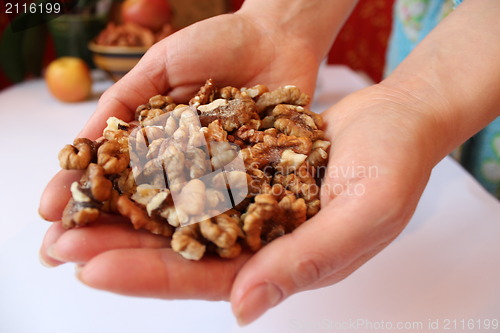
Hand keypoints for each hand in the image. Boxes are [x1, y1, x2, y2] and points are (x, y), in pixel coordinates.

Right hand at [39, 11, 320, 228]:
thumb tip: (78, 143)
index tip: (48, 212)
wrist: (276, 39)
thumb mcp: (159, 67)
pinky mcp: (254, 182)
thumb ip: (124, 103)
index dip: (81, 192)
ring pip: (177, 217)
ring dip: (137, 242)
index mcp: (157, 143)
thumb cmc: (216, 46)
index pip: (113, 174)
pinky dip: (200, 229)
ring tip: (98, 264)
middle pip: (140, 205)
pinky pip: (227, 208)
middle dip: (101, 229)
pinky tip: (171, 250)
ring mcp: (217, 178)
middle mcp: (185, 168)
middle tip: (61, 253)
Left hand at [39, 76, 440, 323]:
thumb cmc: (393, 168)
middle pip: (181, 250)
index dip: (151, 277)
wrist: (398, 120)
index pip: (208, 279)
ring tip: (78, 207)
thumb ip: (307, 261)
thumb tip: (245, 308)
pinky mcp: (246, 169)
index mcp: (285, 263)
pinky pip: (195, 175)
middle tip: (62, 245)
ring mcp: (251, 203)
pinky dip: (159, 173)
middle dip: (122, 248)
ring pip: (180, 213)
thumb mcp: (362, 215)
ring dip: (130, 210)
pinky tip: (123, 166)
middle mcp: (260, 239)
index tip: (95, 269)